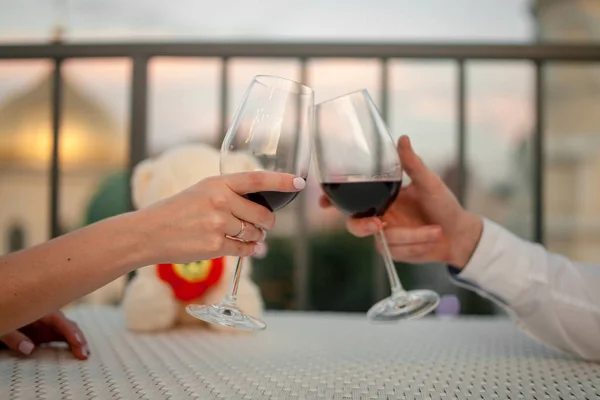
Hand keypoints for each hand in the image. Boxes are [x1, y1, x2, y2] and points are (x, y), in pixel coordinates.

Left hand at [0, 311, 88, 359]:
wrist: (3, 317)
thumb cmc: (3, 317)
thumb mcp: (5, 327)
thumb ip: (14, 337)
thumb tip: (29, 349)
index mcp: (39, 311)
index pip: (60, 320)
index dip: (70, 331)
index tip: (78, 343)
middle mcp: (47, 318)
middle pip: (68, 325)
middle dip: (79, 338)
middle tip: (84, 354)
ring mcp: (47, 326)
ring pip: (68, 331)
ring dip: (78, 342)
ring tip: (84, 355)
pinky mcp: (46, 333)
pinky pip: (62, 337)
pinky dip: (71, 344)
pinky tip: (76, 352)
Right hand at [139, 171, 305, 263]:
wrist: (149, 232)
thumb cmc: (176, 211)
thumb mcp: (202, 191)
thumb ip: (229, 194)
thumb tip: (260, 209)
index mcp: (218, 183)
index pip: (257, 179)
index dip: (281, 181)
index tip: (299, 182)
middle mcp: (220, 201)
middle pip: (262, 214)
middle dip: (267, 223)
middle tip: (263, 225)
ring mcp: (217, 224)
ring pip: (254, 234)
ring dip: (256, 238)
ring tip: (243, 235)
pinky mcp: (214, 245)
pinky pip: (245, 250)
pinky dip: (248, 251)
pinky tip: (242, 248)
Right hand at [320, 135, 481, 268]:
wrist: (459, 234)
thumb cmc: (444, 204)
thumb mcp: (428, 182)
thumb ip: (412, 164)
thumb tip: (402, 138)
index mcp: (381, 196)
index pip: (349, 198)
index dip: (331, 200)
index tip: (323, 200)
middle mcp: (378, 215)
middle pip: (354, 225)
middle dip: (364, 227)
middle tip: (379, 224)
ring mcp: (385, 236)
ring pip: (384, 240)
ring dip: (414, 236)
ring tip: (436, 230)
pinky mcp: (394, 252)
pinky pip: (397, 251)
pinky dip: (418, 244)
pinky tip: (432, 238)